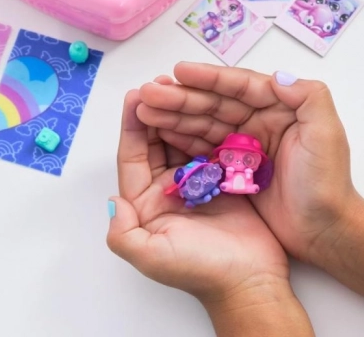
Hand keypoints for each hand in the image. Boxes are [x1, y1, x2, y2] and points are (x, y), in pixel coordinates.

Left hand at [106, 89, 290, 304]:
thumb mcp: (152, 256)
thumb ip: (124, 233)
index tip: (135, 97)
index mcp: (146, 202)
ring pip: (180, 139)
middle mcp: (167, 188)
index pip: (133, 157)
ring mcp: (195, 180)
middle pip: (155, 142)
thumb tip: (113, 201)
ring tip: (178, 86)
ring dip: (178, 114)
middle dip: (154, 112)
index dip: (132, 127)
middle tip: (157, 83)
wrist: (250, 280)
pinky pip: (208, 144)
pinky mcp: (220, 176)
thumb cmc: (201, 270)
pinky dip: (204, 125)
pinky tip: (205, 104)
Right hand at [136, 63, 358, 264]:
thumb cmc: (326, 184)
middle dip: (181, 96)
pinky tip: (160, 131)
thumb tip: (277, 75)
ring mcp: (242, 143)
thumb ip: (309, 98)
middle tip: (150, 92)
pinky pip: (202, 145)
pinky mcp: (231, 166)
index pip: (239, 86)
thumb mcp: (327, 135)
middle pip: (214, 103)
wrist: (324, 231)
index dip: (208, 78)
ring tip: (145, 109)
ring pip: (204, 122)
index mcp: (279, 107)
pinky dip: (181, 137)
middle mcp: (258, 120)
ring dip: (175, 114)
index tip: (180, 72)